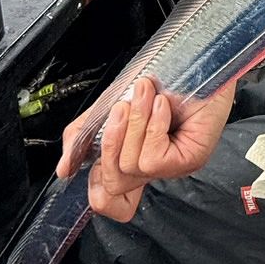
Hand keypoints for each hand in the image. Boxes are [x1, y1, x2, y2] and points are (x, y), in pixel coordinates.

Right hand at [75, 76, 235, 223]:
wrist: (200, 60)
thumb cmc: (162, 79)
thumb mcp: (111, 106)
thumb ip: (84, 136)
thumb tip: (64, 170)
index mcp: (134, 159)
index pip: (113, 204)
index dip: (97, 192)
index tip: (92, 161)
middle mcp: (155, 170)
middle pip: (112, 187)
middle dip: (109, 142)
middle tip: (121, 107)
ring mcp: (174, 168)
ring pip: (132, 167)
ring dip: (135, 124)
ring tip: (147, 96)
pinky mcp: (189, 160)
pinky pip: (153, 159)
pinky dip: (154, 126)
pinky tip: (163, 106)